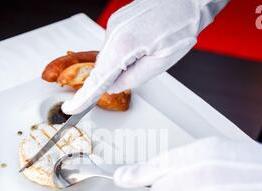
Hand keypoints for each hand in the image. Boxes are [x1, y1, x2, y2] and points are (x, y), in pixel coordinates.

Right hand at [61, 0, 227, 114]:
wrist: (188, 0)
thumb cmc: (181, 25)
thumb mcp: (161, 61)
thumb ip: (134, 78)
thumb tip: (114, 87)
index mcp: (123, 45)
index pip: (98, 78)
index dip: (85, 96)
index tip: (72, 108)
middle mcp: (114, 32)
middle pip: (104, 67)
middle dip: (117, 76)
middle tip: (144, 65)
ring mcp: (115, 24)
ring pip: (109, 56)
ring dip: (123, 62)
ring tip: (149, 50)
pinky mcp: (118, 21)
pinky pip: (114, 44)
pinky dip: (123, 51)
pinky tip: (143, 45)